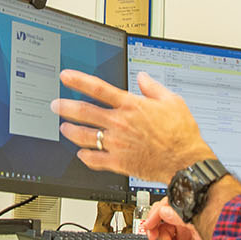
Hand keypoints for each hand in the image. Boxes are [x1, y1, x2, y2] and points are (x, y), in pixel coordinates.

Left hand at [51, 69, 213, 183]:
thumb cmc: (182, 133)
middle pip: (84, 112)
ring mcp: (117, 144)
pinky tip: (81, 154)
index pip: (98, 89)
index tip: (65, 77)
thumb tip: (143, 77)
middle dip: (66, 107)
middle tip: (55, 105)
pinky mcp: (119, 163)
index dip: (78, 81)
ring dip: (71, 131)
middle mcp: (120, 124)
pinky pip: (94, 160)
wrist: (185, 162)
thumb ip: (154, 88)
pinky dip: (84, 156)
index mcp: (131, 106)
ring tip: (64, 128)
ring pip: (84, 136)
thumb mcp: (172, 101)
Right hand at [141, 198, 214, 239]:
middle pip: (162, 221)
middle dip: (157, 230)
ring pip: (166, 234)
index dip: (154, 216)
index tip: (148, 226)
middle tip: (153, 237)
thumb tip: (164, 211)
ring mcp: (188, 229)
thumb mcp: (197, 220)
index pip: (164, 207)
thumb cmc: (224, 227)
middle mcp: (186, 217)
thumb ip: (179, 215)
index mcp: (187, 206)